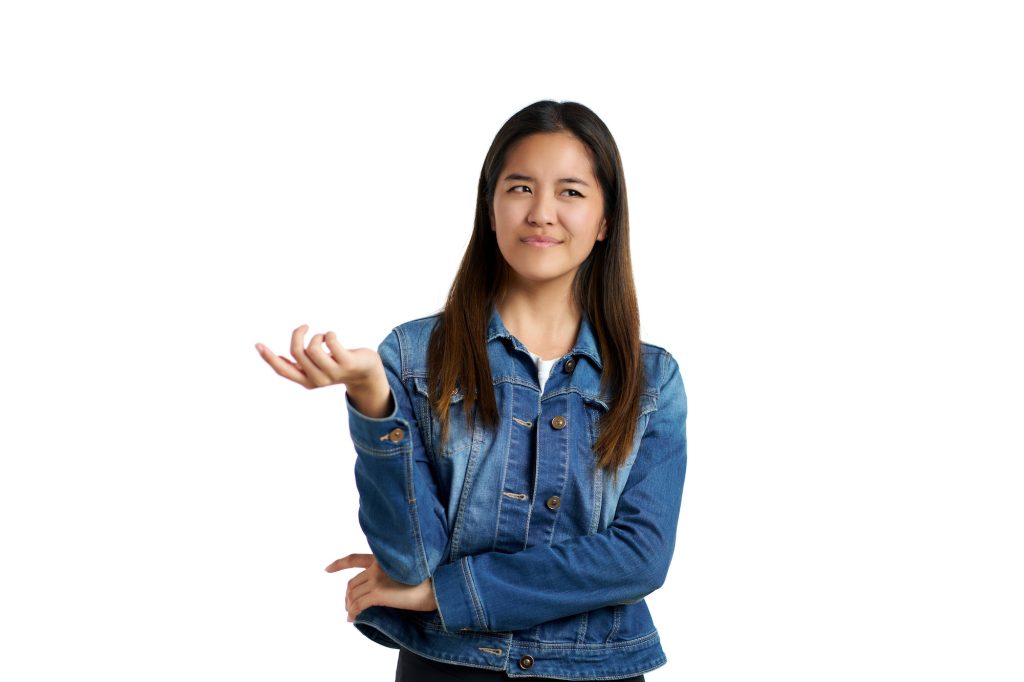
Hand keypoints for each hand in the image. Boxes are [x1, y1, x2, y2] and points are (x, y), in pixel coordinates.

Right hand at [255, 324, 383, 390]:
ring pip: (312, 347)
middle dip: (298, 333)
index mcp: (306, 380)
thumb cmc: (337, 365)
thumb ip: (299, 364)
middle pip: (297, 351)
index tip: (258, 343)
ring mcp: (332, 373)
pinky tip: (333, 337)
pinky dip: (329, 334)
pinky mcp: (346, 363)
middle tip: (305, 327)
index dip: (268, 357)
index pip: (283, 370)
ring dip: (317, 336)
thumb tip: (276, 358)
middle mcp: (317, 380)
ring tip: (325, 338)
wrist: (366, 372)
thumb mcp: (316, 367)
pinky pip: (329, 341)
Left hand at [325, 553, 436, 621]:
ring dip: (350, 606)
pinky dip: (353, 613)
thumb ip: (394, 575)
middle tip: (349, 607)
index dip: (339, 564)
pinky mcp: (379, 593)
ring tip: (352, 615)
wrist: (438, 586)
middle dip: (348, 596)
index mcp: (383, 560)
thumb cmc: (431, 581)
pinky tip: (353, 619)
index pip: (355, 559)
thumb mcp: (409, 572)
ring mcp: (377, 579)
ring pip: (353, 595)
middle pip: (352, 583)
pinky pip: (358, 605)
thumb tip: (386, 590)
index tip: (327, 569)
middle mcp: (377, 567)